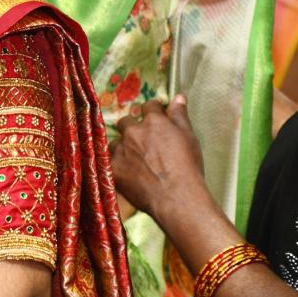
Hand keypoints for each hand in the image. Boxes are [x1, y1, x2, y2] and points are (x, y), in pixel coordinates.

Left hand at [110, 96, 206, 220]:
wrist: (178, 199)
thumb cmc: (188, 169)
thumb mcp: (189, 138)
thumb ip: (180, 115)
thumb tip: (179, 97)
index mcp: (153, 122)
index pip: (148, 106)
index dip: (153, 112)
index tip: (155, 119)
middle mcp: (134, 132)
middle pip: (126, 122)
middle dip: (133, 129)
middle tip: (143, 143)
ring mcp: (122, 150)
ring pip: (116, 142)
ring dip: (123, 148)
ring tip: (135, 161)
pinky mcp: (114, 168)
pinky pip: (109, 161)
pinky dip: (116, 165)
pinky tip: (126, 173)